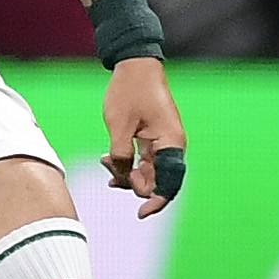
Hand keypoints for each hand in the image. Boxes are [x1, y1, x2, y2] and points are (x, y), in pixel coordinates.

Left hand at [101, 56, 187, 218]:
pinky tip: (110, 162)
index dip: (157, 201)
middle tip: (110, 175)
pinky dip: (128, 164)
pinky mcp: (154, 138)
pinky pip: (144, 160)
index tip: (140, 213)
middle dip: (134, 184)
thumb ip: (120, 155)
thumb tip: (122, 177)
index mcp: (170, 142)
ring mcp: (164, 142)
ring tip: (106, 163)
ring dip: (128, 174)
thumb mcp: (118, 125)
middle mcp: (172, 145)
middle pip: (158, 180)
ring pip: (149, 172)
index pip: (170, 183)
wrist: (135, 65)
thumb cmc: (129, 91)